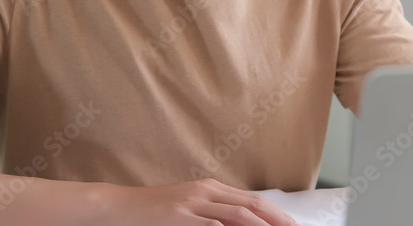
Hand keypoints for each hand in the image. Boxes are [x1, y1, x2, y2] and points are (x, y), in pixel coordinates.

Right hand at [102, 178, 298, 225]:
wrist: (121, 207)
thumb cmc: (154, 213)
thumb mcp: (188, 209)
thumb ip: (213, 215)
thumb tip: (238, 224)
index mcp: (211, 189)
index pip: (252, 201)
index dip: (276, 213)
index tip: (292, 225)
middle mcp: (206, 191)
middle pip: (252, 205)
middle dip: (277, 219)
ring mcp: (194, 203)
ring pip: (238, 214)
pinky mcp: (181, 216)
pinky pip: (213, 224)